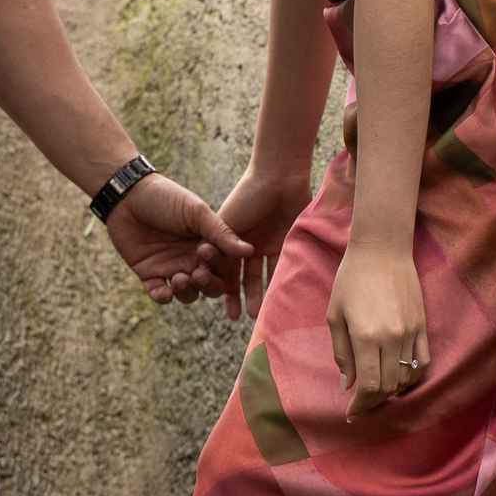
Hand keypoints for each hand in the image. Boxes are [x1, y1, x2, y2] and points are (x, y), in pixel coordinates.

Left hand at [105, 173, 250, 304]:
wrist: (128, 195)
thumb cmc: (166, 198)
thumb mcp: (196, 212)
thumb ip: (220, 233)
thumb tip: (249, 250)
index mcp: (207, 243)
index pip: (223, 265)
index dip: (219, 266)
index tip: (205, 252)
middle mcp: (192, 258)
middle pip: (209, 285)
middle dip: (207, 285)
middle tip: (197, 274)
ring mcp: (171, 267)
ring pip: (187, 293)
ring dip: (187, 292)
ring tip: (179, 278)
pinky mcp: (149, 274)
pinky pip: (160, 294)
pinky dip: (164, 298)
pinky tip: (165, 291)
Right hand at [215, 164, 313, 322]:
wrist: (279, 177)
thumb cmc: (248, 196)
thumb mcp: (228, 224)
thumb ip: (221, 250)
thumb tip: (210, 280)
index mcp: (228, 237)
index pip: (223, 269)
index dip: (223, 289)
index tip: (226, 310)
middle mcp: (245, 242)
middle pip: (242, 275)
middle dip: (241, 296)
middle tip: (241, 318)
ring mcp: (265, 242)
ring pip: (261, 274)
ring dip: (260, 293)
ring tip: (259, 314)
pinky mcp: (285, 241)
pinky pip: (280, 265)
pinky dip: (278, 281)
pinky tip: (277, 297)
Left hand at [327, 241, 427, 417]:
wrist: (382, 249)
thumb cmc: (351, 279)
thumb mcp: (335, 314)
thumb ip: (341, 353)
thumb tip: (346, 385)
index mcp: (366, 336)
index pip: (370, 386)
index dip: (361, 405)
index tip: (351, 413)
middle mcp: (392, 337)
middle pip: (389, 386)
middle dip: (374, 403)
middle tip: (361, 406)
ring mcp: (411, 331)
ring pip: (407, 377)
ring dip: (392, 391)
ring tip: (377, 393)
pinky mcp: (422, 325)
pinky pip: (423, 361)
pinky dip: (412, 376)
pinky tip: (399, 379)